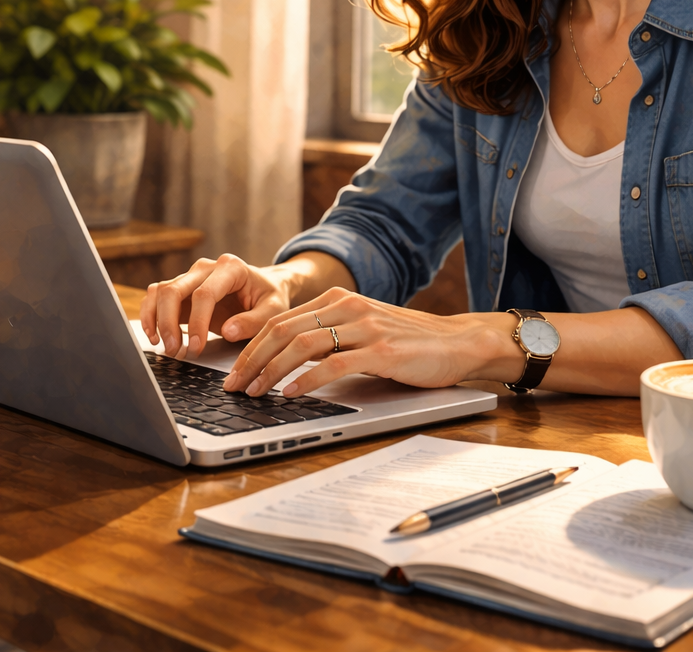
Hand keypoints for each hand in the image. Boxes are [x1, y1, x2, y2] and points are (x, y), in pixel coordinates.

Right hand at [139, 254, 298, 358]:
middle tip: (175, 350)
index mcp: (231, 268)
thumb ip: (253, 321)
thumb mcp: (274, 310)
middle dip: (169, 323)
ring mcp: (191, 276)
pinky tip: (154, 336)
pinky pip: (157, 297)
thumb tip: (227, 331)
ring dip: (156, 320)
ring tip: (166, 347)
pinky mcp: (182, 289)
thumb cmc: (270, 297)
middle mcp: (206, 268)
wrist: (265, 287)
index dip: (196, 322)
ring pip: (160, 292)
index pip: (204, 293)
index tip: (196, 346)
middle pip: (174, 290)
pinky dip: (151, 315)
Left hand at [221, 289, 522, 397]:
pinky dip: (306, 380)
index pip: (282, 320)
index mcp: (340, 300)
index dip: (251, 346)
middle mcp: (348, 307)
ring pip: (302, 345)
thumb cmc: (411, 344)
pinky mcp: (381, 350)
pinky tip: (290, 393)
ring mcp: (365, 327)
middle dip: (251, 360)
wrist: (459, 344)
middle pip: (283, 330)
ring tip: (254, 392)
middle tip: (233, 386)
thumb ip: (330, 340)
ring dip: (270, 371)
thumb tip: (286, 364)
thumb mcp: (364, 333)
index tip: (234, 371)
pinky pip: (333, 364)